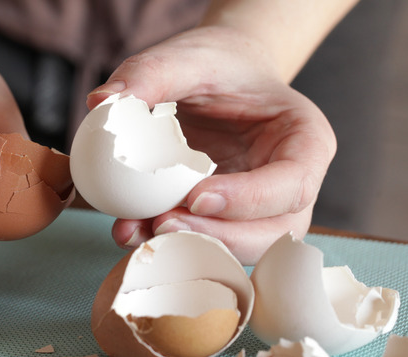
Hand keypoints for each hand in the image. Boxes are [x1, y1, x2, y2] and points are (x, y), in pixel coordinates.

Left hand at [87, 26, 335, 264]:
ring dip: (188, 248)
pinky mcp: (228, 222)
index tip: (195, 197)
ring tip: (135, 231)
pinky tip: (130, 230)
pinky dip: (170, 243)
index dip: (248, 200)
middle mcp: (292, 184)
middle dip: (217, 237)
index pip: (292, 184)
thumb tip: (101, 102)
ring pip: (239, 249)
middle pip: (273, 232)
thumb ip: (151, 73)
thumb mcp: (189, 56)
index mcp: (306, 141)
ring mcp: (263, 210)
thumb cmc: (216, 65)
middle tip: (161, 223)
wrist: (219, 78)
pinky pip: (207, 244)